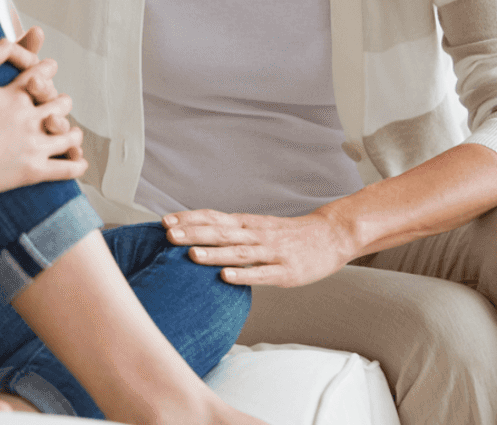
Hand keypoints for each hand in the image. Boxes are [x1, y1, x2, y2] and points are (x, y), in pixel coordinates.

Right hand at [0, 39, 86, 196]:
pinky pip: (66, 169)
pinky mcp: (33, 172)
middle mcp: (30, 118)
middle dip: (61, 101)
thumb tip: (5, 40)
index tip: (49, 68)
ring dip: (72, 132)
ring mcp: (34, 146)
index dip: (47, 69)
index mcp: (15, 96)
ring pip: (68, 135)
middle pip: (61, 103)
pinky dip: (76, 164)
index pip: (41, 74)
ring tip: (70, 133)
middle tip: (60, 103)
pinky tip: (78, 161)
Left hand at [162, 207, 357, 287]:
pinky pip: (262, 273)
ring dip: (214, 253)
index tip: (165, 221)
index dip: (189, 219)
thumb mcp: (257, 226)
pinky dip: (244, 275)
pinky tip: (226, 277)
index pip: (213, 217)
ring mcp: (272, 253)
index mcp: (247, 224)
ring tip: (191, 255)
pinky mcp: (286, 271)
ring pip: (239, 252)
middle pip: (221, 232)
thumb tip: (195, 233)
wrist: (331, 235)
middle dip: (193, 233)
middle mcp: (256, 235)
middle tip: (168, 235)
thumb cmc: (288, 234)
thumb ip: (230, 231)